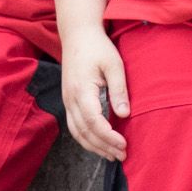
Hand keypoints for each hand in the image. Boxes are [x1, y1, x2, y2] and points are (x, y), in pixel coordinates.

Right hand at [59, 25, 129, 160]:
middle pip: (84, 132)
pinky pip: (74, 126)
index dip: (109, 137)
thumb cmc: (98, 47)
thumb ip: (119, 90)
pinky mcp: (68, 100)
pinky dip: (86, 138)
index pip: (94, 122)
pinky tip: (99, 143)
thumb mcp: (114, 64)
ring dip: (94, 146)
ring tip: (112, 155)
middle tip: (123, 155)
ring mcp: (67, 100)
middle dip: (103, 147)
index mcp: (82, 90)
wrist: (77, 34)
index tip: (124, 145)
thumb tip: (124, 114)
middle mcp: (70, 99)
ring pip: (76, 132)